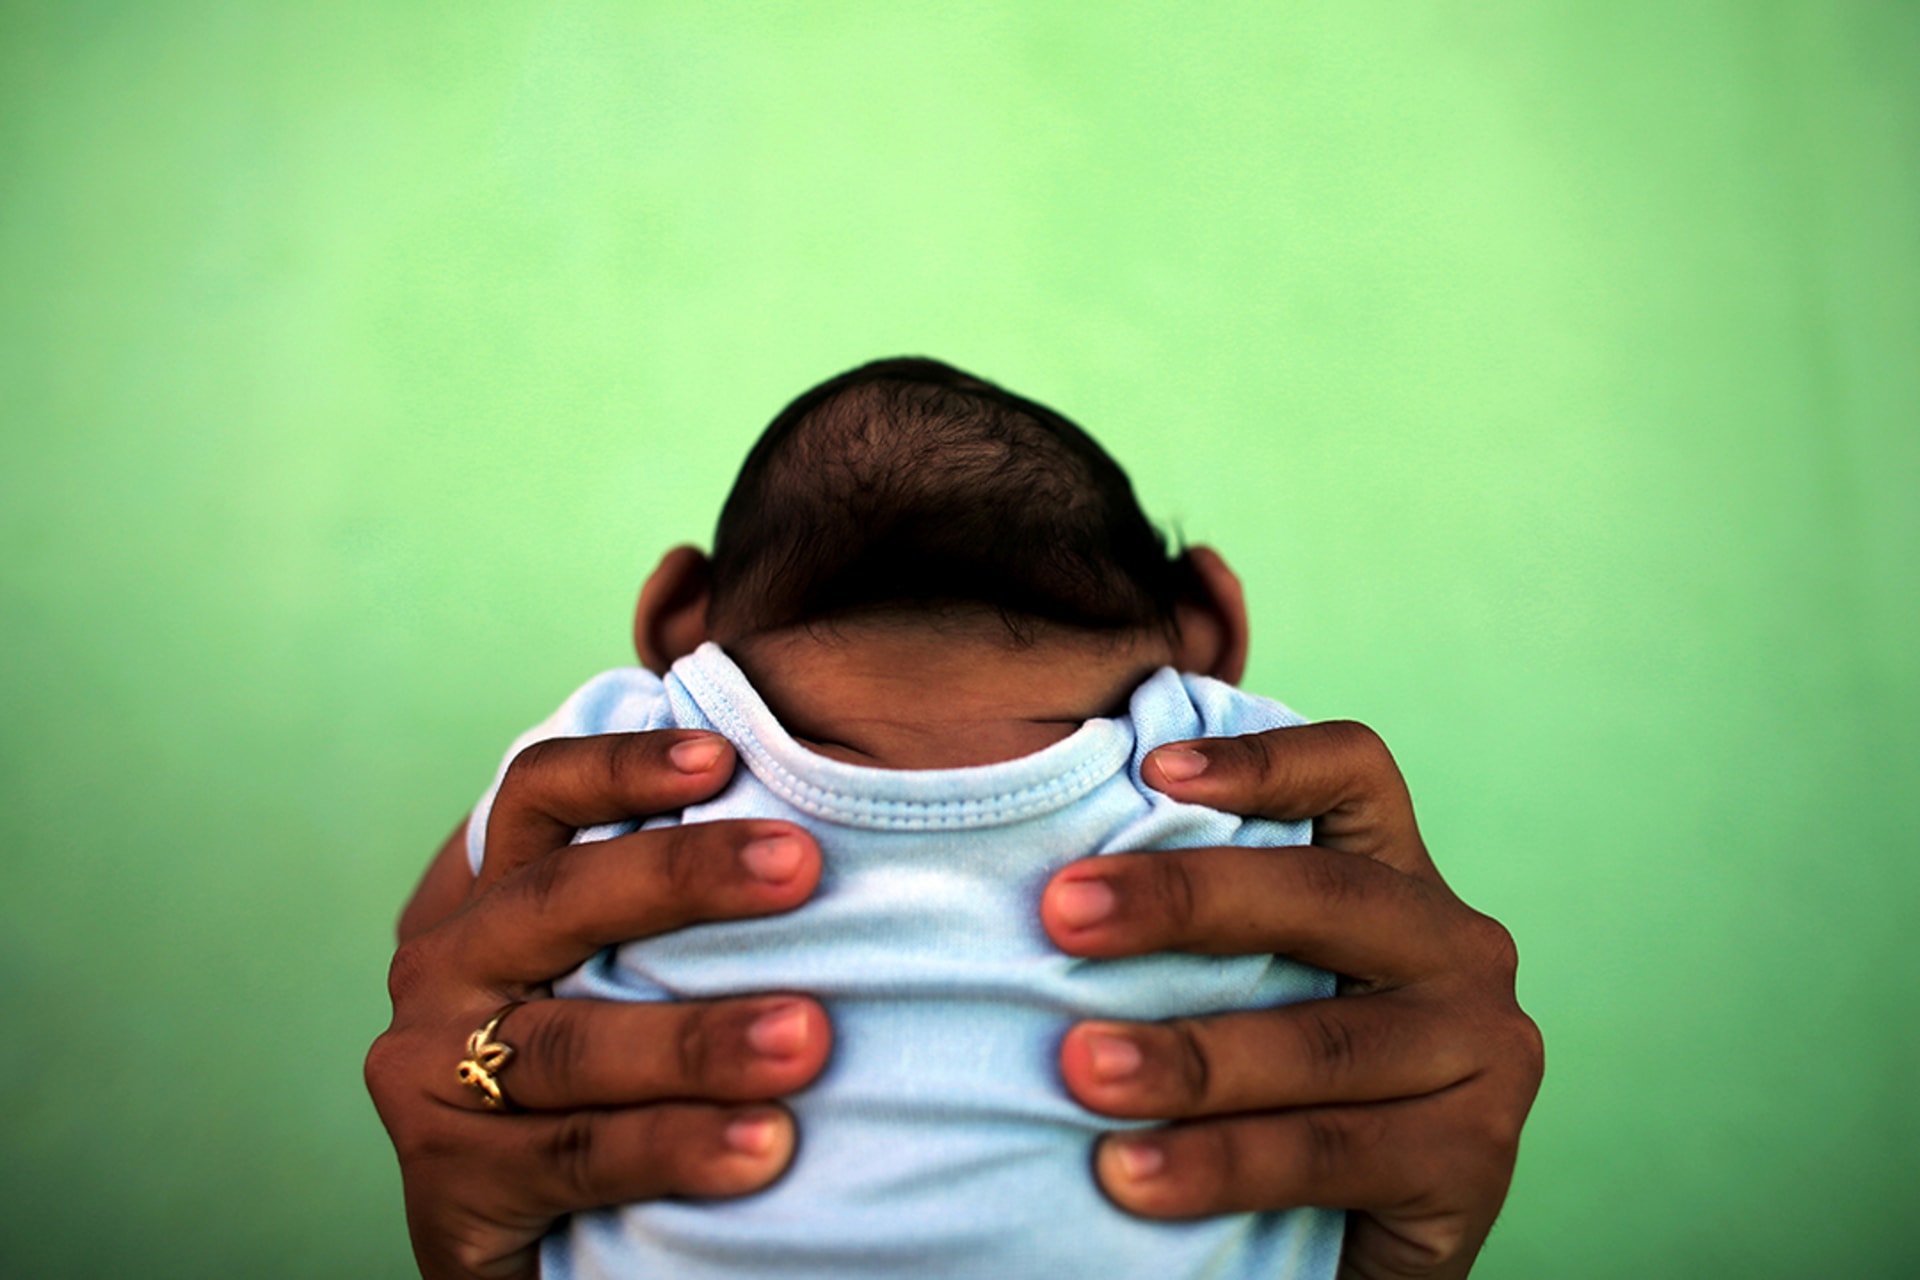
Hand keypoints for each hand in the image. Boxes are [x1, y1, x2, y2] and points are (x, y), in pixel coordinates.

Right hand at [365, 731, 832, 1279]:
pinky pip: (576, 1155)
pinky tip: (765, 1148)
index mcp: (492, 901)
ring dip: (697, 1039)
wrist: (533, 1245)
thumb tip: (821, 831)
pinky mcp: (450, 1181)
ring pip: (573, 1043)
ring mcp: (431, 1076)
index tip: (721, 756)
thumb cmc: (613, 1079)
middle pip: (559, 901)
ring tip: (807, 1037)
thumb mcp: (621, 977)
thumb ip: (678, 915)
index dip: (620, 767)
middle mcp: (447, 971)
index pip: (538, 799)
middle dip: (683, 877)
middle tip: (800, 865)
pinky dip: (674, 1148)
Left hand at [1042, 722, 1542, 1279]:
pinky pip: (1331, 1151)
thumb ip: (1203, 930)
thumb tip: (1050, 883)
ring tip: (1081, 1070)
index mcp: (1396, 879)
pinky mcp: (1476, 1159)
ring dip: (1189, 1057)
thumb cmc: (1269, 1088)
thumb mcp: (1250, 986)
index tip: (1150, 770)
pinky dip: (1223, 1163)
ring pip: (1320, 1040)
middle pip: (1324, 893)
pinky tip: (1134, 1174)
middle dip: (1183, 898)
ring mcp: (1482, 1051)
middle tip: (1064, 915)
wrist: (1347, 1245)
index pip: (1354, 774)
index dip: (1262, 760)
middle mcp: (1456, 946)